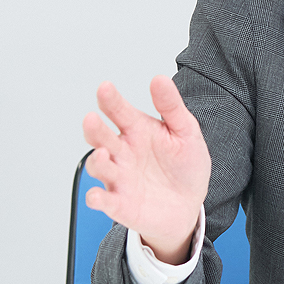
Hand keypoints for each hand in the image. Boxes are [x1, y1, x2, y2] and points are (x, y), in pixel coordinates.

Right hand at [82, 76, 210, 263]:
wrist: (190, 203)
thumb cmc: (185, 165)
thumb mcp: (185, 131)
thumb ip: (171, 106)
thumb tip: (159, 79)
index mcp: (138, 131)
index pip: (120, 112)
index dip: (111, 100)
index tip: (105, 88)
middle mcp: (123, 152)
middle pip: (102, 137)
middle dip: (95, 129)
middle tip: (92, 119)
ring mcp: (120, 177)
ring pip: (99, 167)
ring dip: (96, 160)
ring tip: (102, 153)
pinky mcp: (121, 204)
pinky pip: (105, 201)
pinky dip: (97, 199)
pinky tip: (96, 196)